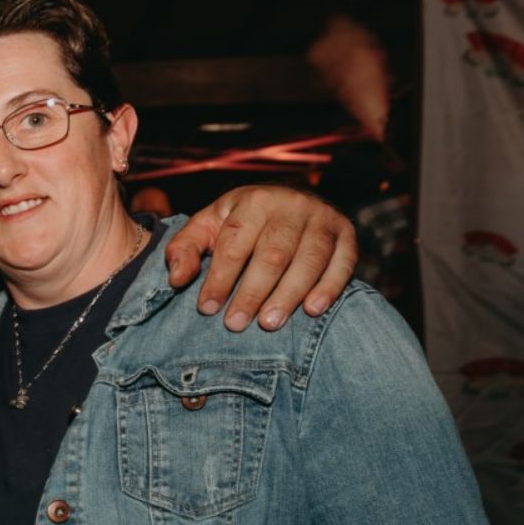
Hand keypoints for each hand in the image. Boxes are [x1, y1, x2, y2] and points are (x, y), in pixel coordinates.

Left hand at [165, 187, 356, 330]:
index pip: (235, 244)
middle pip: (273, 254)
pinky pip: (343, 262)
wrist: (287, 200)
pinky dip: (329, 287)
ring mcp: (322, 218)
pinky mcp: (346, 233)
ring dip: (288, 294)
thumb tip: (177, 279)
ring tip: (269, 324)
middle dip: (252, 292)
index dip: (220, 278)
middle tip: (236, 324)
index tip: (208, 309)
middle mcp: (291, 205)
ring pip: (308, 259)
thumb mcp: (207, 226)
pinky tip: (313, 310)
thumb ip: (185, 249)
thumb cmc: (240, 222)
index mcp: (252, 201)